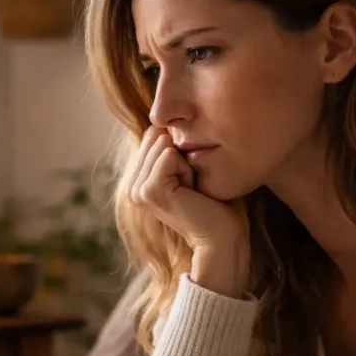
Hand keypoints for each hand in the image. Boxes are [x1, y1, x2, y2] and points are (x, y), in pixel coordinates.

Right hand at [130, 127, 249, 296]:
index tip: (190, 179)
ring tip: (192, 189)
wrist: (223, 236)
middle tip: (192, 185)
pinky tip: (192, 192)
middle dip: (181, 153)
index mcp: (138, 180)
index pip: (154, 134)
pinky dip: (187, 168)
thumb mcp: (190, 169)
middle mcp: (132, 186)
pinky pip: (169, 155)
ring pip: (163, 144)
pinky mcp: (148, 191)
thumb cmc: (215, 203)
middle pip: (155, 135)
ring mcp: (137, 190)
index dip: (179, 149)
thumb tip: (167, 119)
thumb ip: (172, 149)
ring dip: (186, 162)